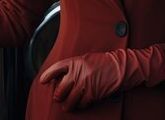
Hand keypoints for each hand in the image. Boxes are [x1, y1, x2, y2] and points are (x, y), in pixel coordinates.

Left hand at [39, 47, 164, 110]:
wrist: (121, 66)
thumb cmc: (105, 61)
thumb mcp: (87, 58)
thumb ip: (75, 66)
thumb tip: (64, 76)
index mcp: (75, 62)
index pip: (56, 69)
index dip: (47, 75)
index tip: (42, 81)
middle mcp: (78, 73)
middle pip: (60, 89)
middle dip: (58, 95)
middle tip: (59, 97)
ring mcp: (85, 84)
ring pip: (69, 100)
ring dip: (67, 104)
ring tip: (67, 105)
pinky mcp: (93, 94)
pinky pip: (81, 103)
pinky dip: (80, 105)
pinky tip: (81, 104)